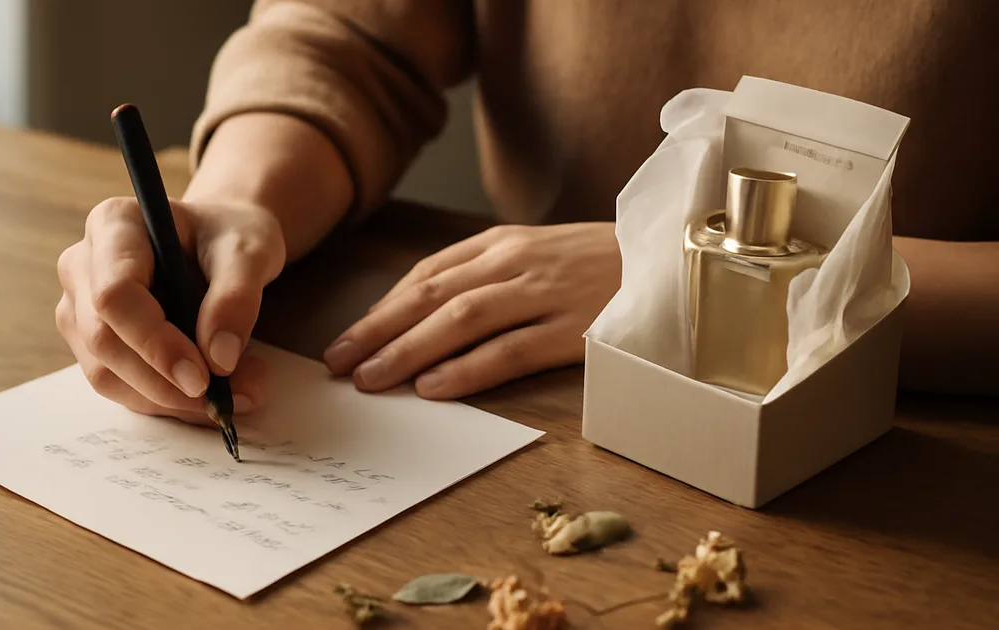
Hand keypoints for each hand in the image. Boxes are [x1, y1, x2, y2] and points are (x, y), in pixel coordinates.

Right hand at [55, 197, 285, 422]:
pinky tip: (212, 395)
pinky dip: (167, 401)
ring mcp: (81, 307)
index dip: (154, 343)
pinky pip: (119, 386)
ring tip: (238, 393)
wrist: (221, 244)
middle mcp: (83, 265)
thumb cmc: (230, 237)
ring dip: (170, 399)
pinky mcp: (93, 343)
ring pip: (106, 373)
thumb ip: (236, 297)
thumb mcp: (250, 252)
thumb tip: (219, 358)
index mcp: (113, 225)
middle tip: (233, 397)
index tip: (204, 377)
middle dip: (165, 381)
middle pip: (103, 339)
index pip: (114, 295)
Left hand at [322, 222, 620, 398]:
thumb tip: (417, 313)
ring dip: (409, 350)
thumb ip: (480, 275)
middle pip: (432, 296)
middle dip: (378, 331)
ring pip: (461, 320)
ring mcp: (544, 294)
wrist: (670, 260)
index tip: (346, 341)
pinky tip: (434, 387)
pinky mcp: (573, 329)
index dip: (381, 309)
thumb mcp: (532, 253)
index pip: (426, 276)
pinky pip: (509, 351)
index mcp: (501, 244)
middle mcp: (515, 264)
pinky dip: (468, 369)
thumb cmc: (594, 264)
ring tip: (372, 379)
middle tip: (339, 364)